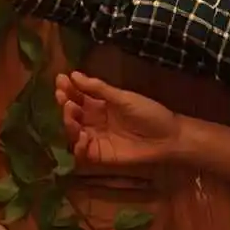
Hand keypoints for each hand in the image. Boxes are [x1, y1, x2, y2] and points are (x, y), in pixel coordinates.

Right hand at [55, 71, 180, 166]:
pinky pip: (82, 152)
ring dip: (68, 122)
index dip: (67, 89)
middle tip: (63, 97)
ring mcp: (95, 138)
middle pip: (72, 113)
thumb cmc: (149, 113)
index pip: (77, 96)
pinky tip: (82, 136)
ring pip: (73, 132)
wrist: (169, 137)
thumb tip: (74, 75)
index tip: (60, 80)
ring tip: (70, 111)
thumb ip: (99, 89)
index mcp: (99, 105)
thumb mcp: (123, 98)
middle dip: (64, 104)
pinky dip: (78, 146)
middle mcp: (93, 121)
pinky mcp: (100, 155)